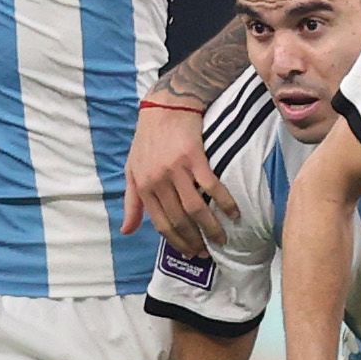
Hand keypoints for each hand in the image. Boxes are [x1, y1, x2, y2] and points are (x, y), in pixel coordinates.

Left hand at [124, 97, 234, 258]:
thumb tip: (126, 231)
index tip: (188, 252)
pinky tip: (234, 213)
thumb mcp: (131, 170)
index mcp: (143, 186)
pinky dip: (225, 202)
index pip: (161, 223)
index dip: (176, 241)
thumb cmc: (147, 139)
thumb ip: (131, 202)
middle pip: (179, 220)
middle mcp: (158, 181)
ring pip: (196, 208)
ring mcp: (177, 170)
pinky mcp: (195, 158)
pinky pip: (212, 187)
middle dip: (195, 240)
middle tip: (207, 252)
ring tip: (222, 239)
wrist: (165, 107)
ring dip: (211, 228)